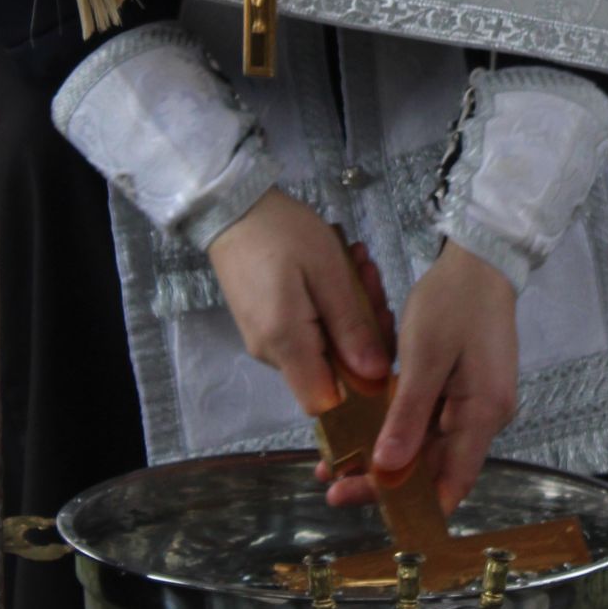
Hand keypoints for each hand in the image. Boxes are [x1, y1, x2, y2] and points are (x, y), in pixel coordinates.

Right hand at [207, 188, 390, 417]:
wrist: (231, 206)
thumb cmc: (283, 233)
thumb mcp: (328, 272)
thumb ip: (351, 327)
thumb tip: (376, 376)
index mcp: (286, 345)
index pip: (324, 402)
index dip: (357, 383)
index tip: (376, 339)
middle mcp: (270, 352)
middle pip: (329, 368)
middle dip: (360, 328)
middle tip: (370, 277)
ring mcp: (264, 337)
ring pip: (321, 344)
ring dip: (347, 308)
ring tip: (356, 261)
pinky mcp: (263, 320)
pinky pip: (305, 327)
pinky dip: (326, 303)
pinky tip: (335, 266)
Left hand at [359, 241, 518, 519]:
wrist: (480, 258)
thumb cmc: (453, 303)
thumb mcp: (424, 357)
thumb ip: (408, 416)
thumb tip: (389, 468)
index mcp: (482, 414)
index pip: (453, 480)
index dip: (416, 504)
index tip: (372, 512)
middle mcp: (484, 416)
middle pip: (436, 465)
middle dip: (387, 480)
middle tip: (336, 488)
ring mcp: (474, 402)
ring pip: (428, 444)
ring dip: (387, 455)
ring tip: (337, 465)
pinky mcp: (462, 387)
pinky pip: (428, 420)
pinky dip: (396, 428)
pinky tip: (363, 431)